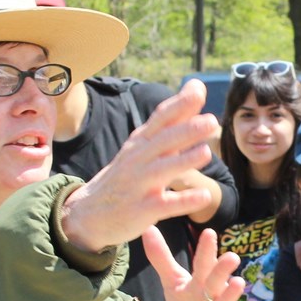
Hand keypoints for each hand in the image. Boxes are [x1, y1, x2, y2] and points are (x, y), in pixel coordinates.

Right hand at [61, 79, 218, 251]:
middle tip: (211, 121)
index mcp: (140, 143)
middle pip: (162, 142)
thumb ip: (173, 120)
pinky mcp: (141, 210)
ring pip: (161, 170)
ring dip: (183, 161)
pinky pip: (164, 204)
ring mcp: (138, 185)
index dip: (178, 104)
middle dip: (185, 131)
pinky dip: (184, 200)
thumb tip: (196, 87)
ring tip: (206, 153)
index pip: (159, 119)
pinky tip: (203, 196)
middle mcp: (137, 161)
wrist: (89, 213)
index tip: (198, 89)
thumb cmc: (124, 176)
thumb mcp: (142, 147)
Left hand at [143, 226, 245, 300]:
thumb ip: (162, 258)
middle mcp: (211, 298)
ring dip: (230, 296)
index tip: (209, 232)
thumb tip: (148, 228)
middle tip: (232, 256)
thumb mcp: (173, 282)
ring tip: (238, 282)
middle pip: (216, 281)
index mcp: (200, 283)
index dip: (205, 249)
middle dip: (222, 269)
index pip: (203, 264)